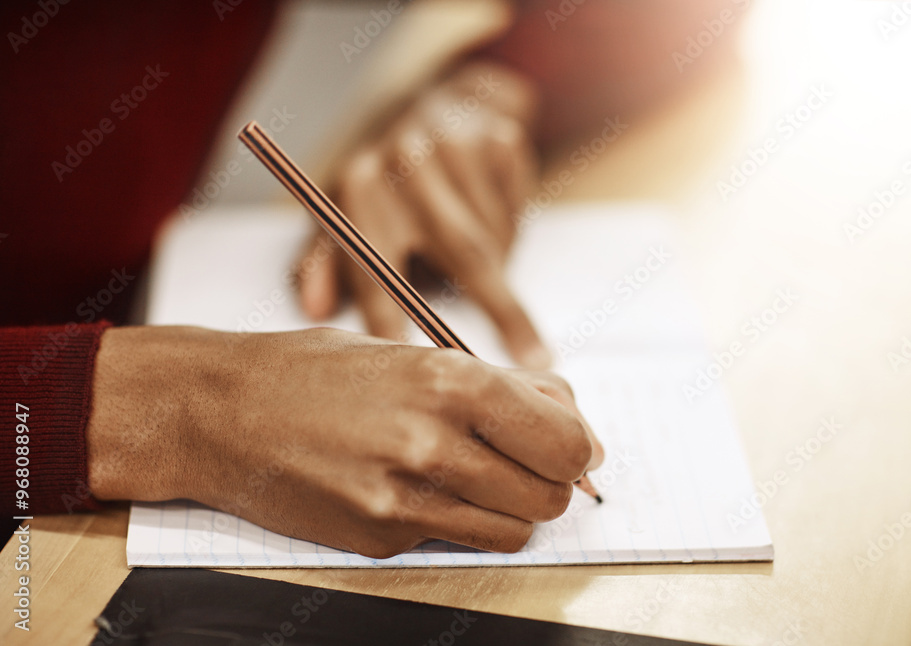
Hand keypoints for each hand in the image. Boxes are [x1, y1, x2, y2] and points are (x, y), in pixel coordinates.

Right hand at [86, 326, 603, 557]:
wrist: (222, 410)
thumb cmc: (316, 371)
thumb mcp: (414, 354)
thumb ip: (501, 386)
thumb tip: (570, 415)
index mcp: (450, 382)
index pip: (564, 442)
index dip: (578, 450)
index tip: (573, 451)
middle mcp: (431, 442)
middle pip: (549, 495)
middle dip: (548, 482)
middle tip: (524, 464)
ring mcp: (402, 499)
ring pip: (512, 531)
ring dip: (509, 509)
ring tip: (476, 478)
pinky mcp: (379, 537)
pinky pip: (454, 541)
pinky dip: (455, 522)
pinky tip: (417, 488)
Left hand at [299, 62, 551, 368]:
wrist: (436, 105)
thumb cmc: (382, 183)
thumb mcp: (338, 216)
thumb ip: (320, 264)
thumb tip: (310, 308)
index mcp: (358, 186)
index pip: (377, 266)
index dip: (393, 319)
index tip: (418, 365)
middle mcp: (404, 159)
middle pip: (465, 250)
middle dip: (503, 311)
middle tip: (535, 361)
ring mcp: (456, 143)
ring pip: (497, 235)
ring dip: (500, 263)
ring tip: (479, 258)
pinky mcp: (498, 135)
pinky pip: (519, 207)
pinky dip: (513, 226)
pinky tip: (489, 212)